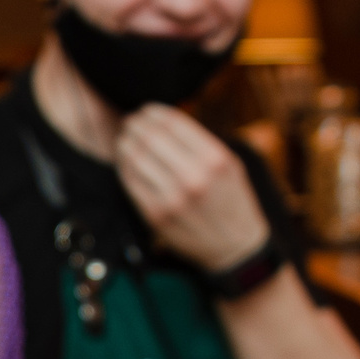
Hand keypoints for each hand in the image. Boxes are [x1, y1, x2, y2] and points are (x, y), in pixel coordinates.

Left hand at [113, 105, 271, 273]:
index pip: (172, 122)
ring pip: (135, 157)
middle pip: (150, 137)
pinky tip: (126, 162)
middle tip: (130, 123)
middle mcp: (193, 177)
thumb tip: (162, 119)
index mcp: (215, 159)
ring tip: (125, 140)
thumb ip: (200, 142)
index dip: (153, 112)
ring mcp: (172, 198)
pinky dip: (124, 167)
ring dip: (125, 144)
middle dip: (136, 125)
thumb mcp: (229, 165)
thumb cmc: (232, 201)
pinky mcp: (156, 215)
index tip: (146, 110)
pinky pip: (131, 182)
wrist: (235, 247)